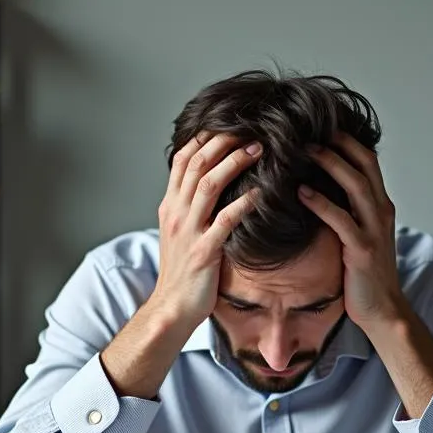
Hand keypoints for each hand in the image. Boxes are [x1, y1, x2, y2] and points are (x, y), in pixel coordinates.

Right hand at [149, 132, 261, 333]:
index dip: (206, 137)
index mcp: (170, 206)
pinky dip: (244, 203)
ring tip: (258, 149)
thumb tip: (211, 186)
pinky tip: (262, 192)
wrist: (171, 309)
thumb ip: (191, 209)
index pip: (183, 160)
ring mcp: (188, 231)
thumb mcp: (180, 234)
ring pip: (208, 185)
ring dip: (234, 163)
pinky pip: (225, 221)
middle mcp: (176, 213)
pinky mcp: (204, 251)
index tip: (229, 123)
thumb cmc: (182, 273)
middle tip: (250, 128)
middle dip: (223, 141)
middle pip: (196, 164)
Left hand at [298, 132, 403, 329]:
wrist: (383, 310)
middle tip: (307, 128)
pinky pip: (341, 219)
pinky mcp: (363, 249)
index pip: (366, 159)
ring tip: (302, 150)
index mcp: (380, 205)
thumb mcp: (357, 235)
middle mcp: (381, 211)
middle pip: (363, 162)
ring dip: (329, 163)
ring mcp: (374, 229)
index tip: (317, 125)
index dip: (345, 138)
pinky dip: (321, 202)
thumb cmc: (363, 274)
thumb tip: (315, 189)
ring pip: (355, 184)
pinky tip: (300, 192)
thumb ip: (345, 211)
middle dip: (337, 142)